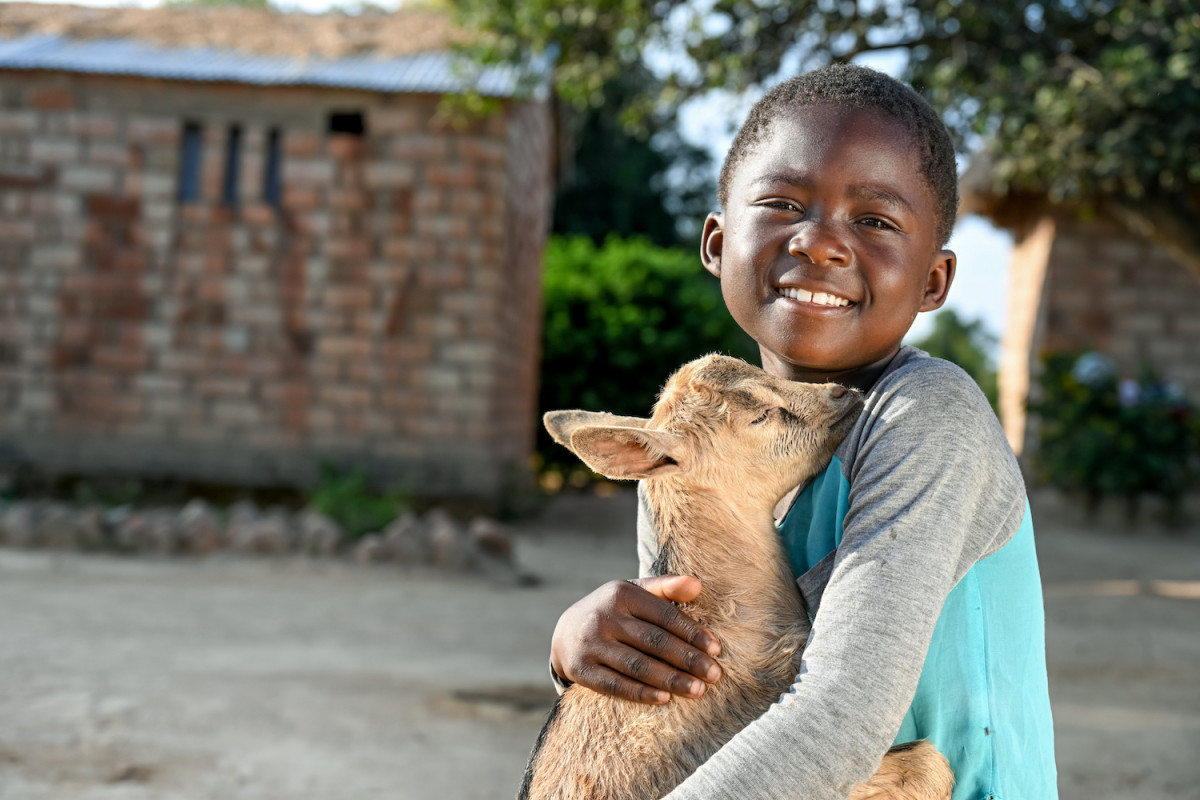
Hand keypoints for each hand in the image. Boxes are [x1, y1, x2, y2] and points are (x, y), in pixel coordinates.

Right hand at [550, 575, 722, 704]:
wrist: (565, 633)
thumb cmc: (613, 612)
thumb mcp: (634, 593)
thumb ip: (665, 588)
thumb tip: (698, 585)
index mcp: (621, 593)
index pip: (664, 615)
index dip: (692, 633)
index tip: (716, 650)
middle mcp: (604, 617)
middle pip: (654, 641)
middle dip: (688, 659)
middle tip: (715, 675)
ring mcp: (591, 644)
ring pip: (637, 665)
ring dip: (670, 679)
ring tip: (697, 690)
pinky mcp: (581, 669)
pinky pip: (615, 684)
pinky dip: (641, 693)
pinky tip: (665, 699)